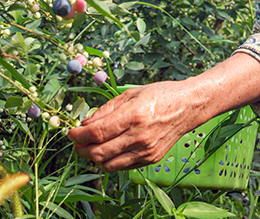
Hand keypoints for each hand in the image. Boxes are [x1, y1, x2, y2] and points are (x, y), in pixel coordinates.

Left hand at [67, 81, 200, 171]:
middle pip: (99, 152)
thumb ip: (106, 109)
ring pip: (109, 164)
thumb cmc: (160, 95)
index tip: (71, 132)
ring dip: (94, 158)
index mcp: (134, 115)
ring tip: (91, 147)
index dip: (79, 135)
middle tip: (77, 142)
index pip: (97, 132)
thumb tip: (86, 124)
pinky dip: (111, 161)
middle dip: (82, 149)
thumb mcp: (131, 93)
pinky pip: (122, 166)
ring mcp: (146, 150)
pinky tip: (109, 149)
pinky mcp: (150, 159)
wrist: (188, 107)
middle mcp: (139, 136)